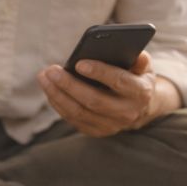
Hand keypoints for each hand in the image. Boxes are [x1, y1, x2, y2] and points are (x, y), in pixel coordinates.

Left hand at [36, 51, 161, 136]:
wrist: (139, 107)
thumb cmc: (134, 78)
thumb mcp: (142, 67)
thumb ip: (140, 60)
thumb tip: (137, 54)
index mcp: (140, 92)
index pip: (119, 82)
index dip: (99, 72)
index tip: (78, 63)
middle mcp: (127, 112)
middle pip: (93, 100)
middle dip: (69, 85)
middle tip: (51, 70)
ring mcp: (111, 125)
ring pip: (79, 112)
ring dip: (57, 94)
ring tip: (44, 77)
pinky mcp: (97, 131)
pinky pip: (73, 119)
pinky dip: (58, 104)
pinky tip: (49, 90)